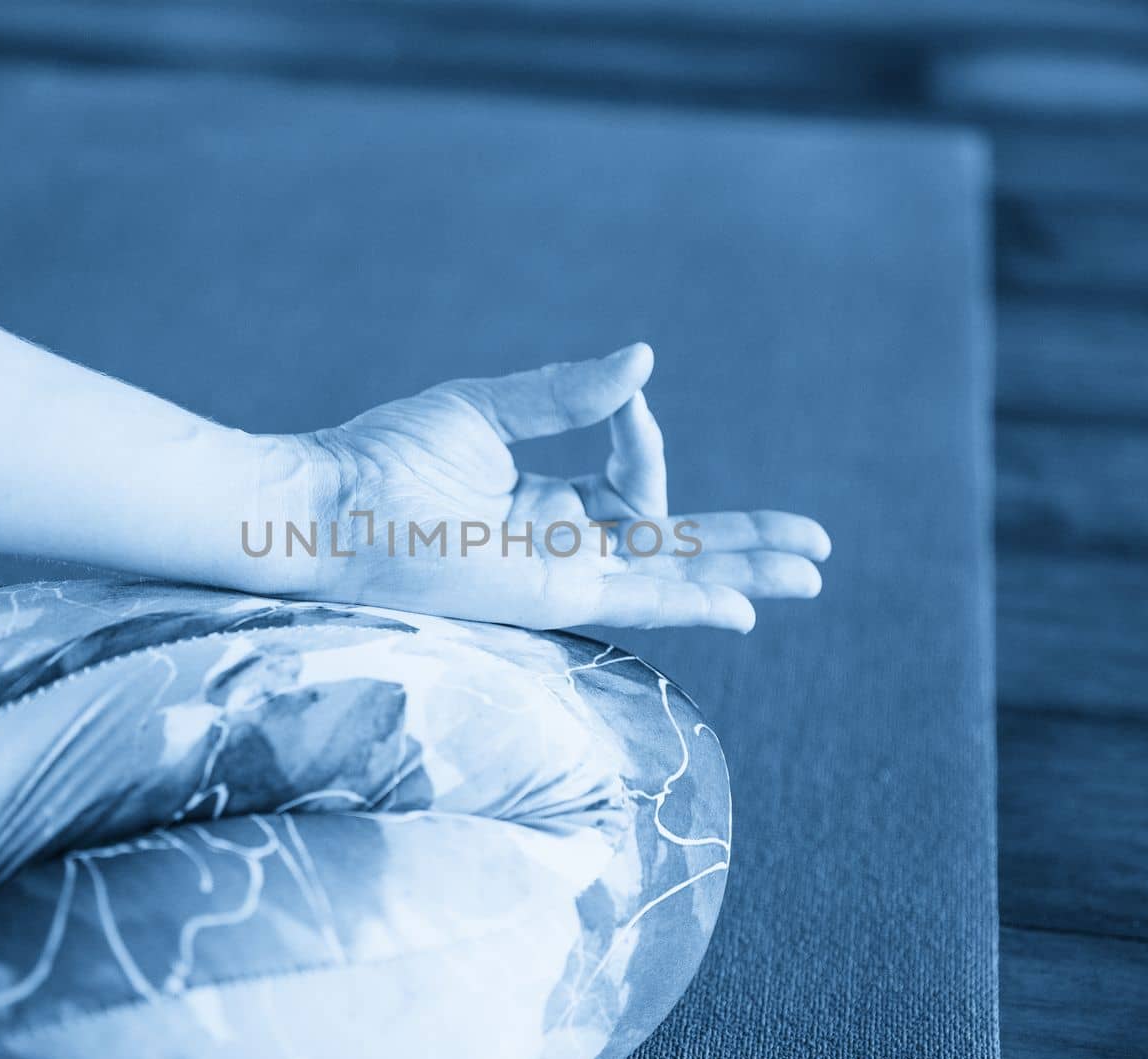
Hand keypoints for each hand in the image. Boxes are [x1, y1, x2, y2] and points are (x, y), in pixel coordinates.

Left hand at [255, 344, 828, 630]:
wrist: (331, 508)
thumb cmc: (385, 457)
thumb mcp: (487, 409)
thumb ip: (566, 395)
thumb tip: (644, 362)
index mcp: (546, 500)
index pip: (632, 475)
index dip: (644, 434)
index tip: (630, 396)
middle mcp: (563, 543)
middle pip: (678, 544)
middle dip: (747, 542)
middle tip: (816, 545)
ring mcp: (563, 573)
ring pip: (676, 574)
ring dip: (746, 571)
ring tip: (814, 574)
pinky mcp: (552, 593)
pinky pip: (639, 597)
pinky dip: (696, 598)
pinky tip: (748, 607)